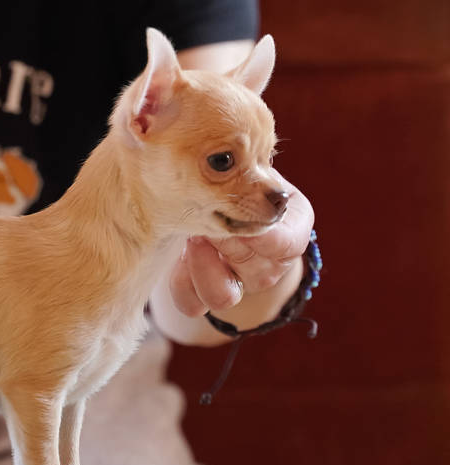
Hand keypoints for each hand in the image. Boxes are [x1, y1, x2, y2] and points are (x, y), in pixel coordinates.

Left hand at [169, 175, 314, 315]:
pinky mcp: (204, 295)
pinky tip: (179, 256)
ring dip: (201, 265)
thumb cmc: (241, 181)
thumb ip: (251, 170)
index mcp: (291, 233)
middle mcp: (270, 267)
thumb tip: (238, 155)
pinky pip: (191, 304)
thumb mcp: (253, 171)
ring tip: (192, 237)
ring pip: (222, 296)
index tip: (235, 208)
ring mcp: (239, 286)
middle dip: (224, 242)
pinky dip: (181, 282)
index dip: (258, 232)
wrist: (226, 203)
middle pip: (253, 271)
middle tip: (204, 214)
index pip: (285, 245)